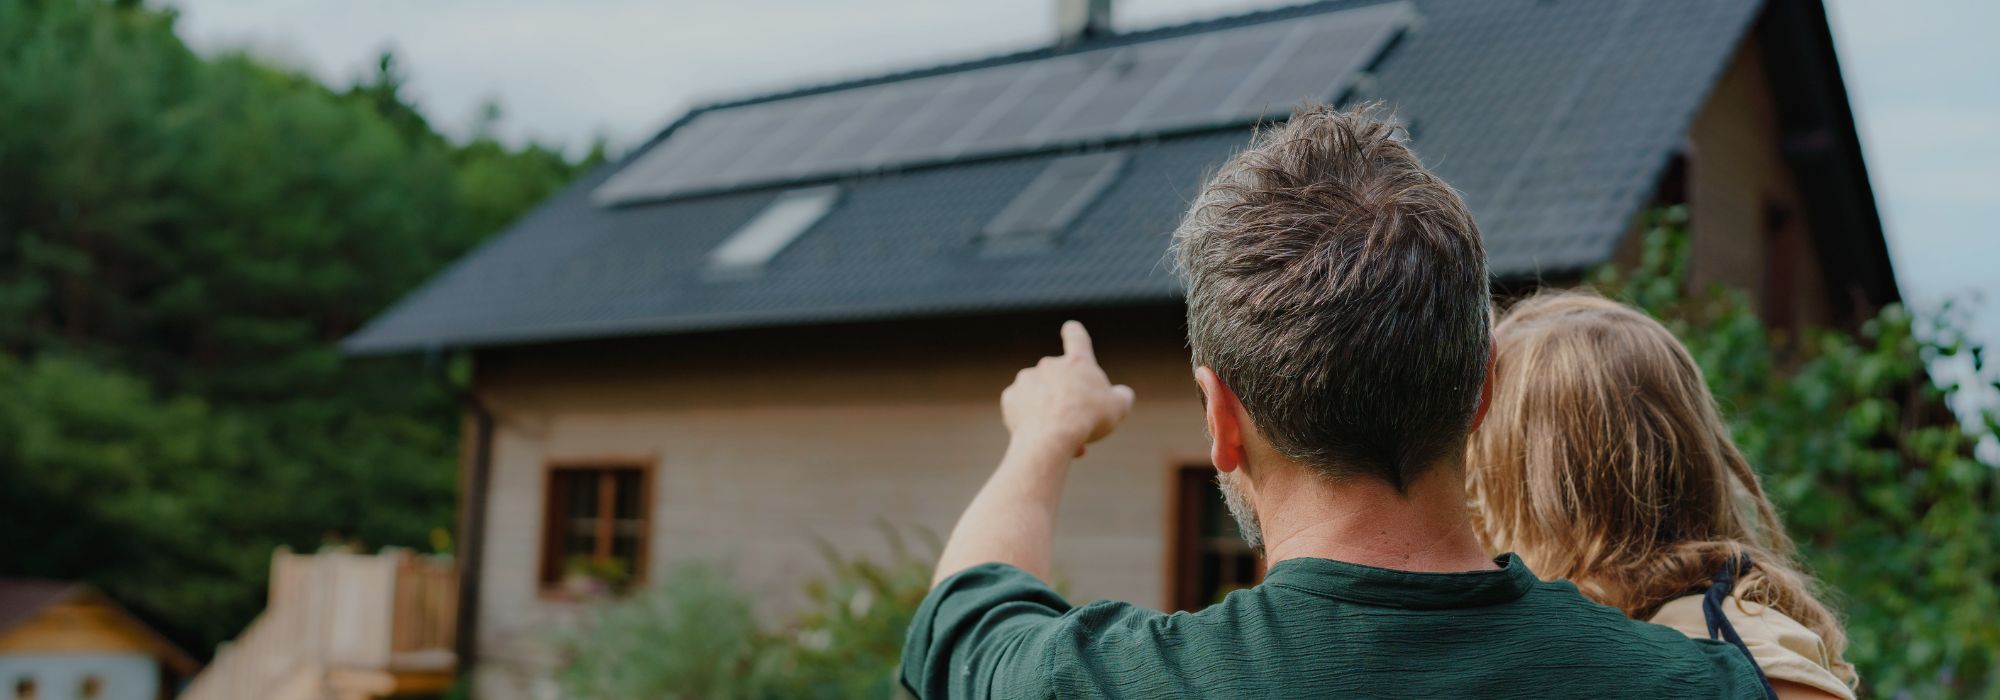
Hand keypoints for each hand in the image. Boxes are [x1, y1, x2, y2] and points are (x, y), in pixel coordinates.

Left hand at [1001, 321, 1135, 456]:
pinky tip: (1040, 435)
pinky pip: (1022, 408)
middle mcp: (1049, 364)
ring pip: (1040, 396)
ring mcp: (1027, 379)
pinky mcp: (1010, 397)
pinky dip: (1030, 420)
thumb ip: (1122, 397)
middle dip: (1066, 399)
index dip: (1074, 333)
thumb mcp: (1118, 408)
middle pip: (1059, 379)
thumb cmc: (1088, 419)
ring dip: (1050, 412)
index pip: (1076, 338)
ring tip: (1060, 437)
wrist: (1051, 437)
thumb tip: (1122, 394)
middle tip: (1076, 424)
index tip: (1070, 329)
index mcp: (1077, 362)